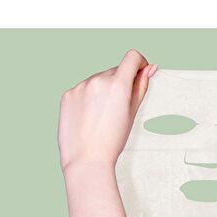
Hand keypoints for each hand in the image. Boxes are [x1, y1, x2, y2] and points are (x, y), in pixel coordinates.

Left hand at [58, 50, 156, 172]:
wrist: (86, 159)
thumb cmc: (111, 141)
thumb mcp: (132, 113)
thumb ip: (141, 87)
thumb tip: (149, 69)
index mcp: (117, 85)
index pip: (132, 57)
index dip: (140, 64)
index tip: (140, 73)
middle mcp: (98, 81)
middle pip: (115, 71)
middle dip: (120, 83)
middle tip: (118, 109)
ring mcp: (80, 87)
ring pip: (98, 80)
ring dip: (103, 90)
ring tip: (102, 116)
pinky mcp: (68, 95)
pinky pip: (82, 89)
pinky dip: (88, 98)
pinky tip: (89, 117)